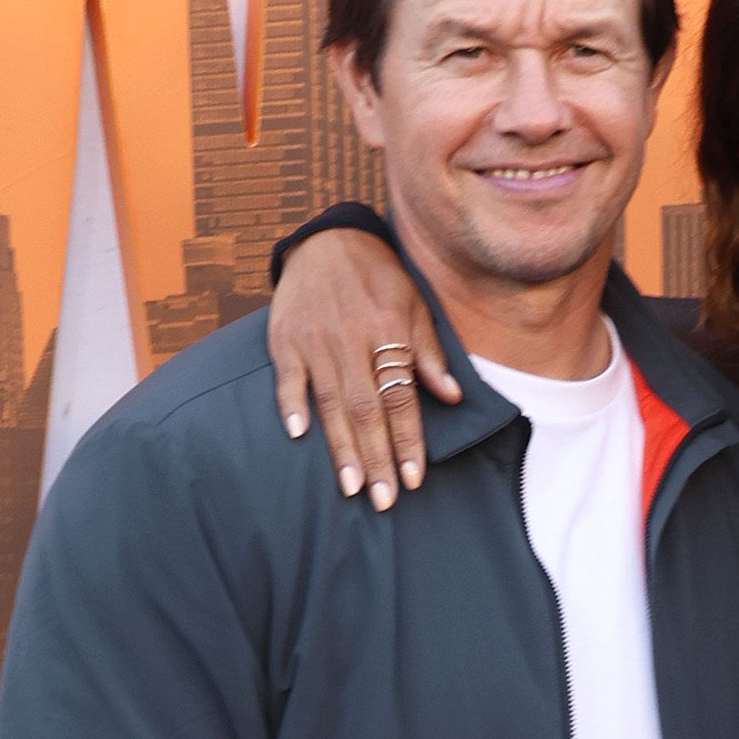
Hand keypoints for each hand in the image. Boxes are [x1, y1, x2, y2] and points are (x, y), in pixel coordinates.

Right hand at [266, 230, 459, 510]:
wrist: (327, 239)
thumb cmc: (378, 278)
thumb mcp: (413, 304)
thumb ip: (429, 352)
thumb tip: (452, 396)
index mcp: (387, 332)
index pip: (401, 397)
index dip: (408, 440)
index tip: (413, 479)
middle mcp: (351, 339)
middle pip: (366, 409)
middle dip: (377, 457)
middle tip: (383, 499)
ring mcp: (316, 340)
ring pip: (331, 402)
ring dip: (341, 448)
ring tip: (351, 486)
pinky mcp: (286, 338)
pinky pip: (288, 377)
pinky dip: (292, 405)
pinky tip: (298, 435)